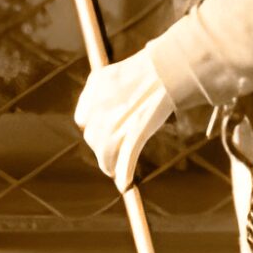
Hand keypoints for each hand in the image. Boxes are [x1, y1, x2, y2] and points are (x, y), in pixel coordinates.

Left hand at [74, 51, 174, 190]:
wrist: (168, 68)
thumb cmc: (149, 69)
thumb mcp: (114, 76)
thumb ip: (100, 93)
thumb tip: (88, 116)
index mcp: (94, 89)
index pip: (84, 120)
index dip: (94, 129)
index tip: (104, 132)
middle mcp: (100, 106)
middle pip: (93, 138)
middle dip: (102, 147)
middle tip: (112, 153)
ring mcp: (117, 122)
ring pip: (105, 153)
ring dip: (109, 164)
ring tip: (114, 170)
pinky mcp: (135, 132)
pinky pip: (126, 158)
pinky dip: (124, 173)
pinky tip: (124, 184)